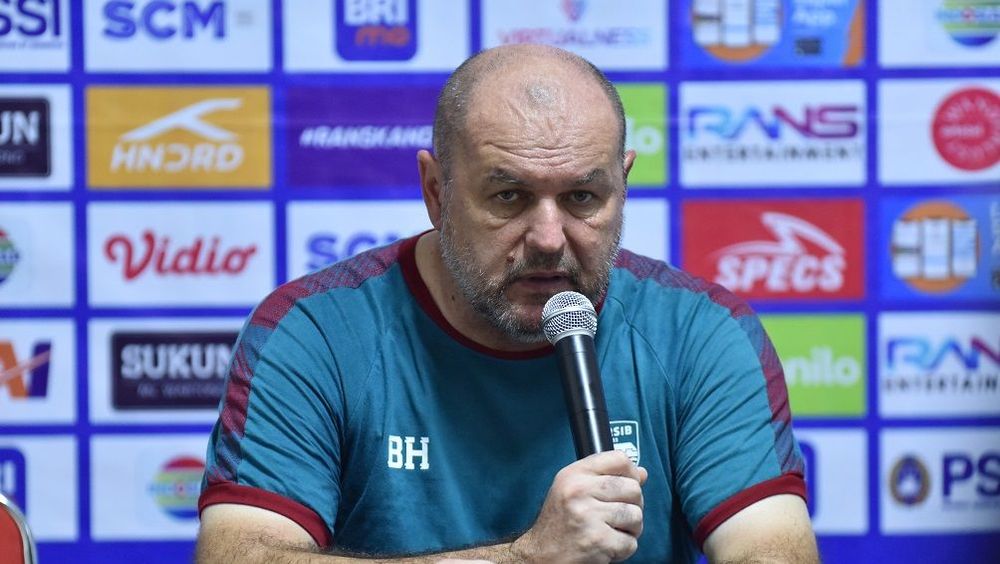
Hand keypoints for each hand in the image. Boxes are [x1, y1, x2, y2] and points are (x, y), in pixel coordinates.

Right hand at [512, 450, 646, 563]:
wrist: (541, 555)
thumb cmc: (559, 523)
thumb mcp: (573, 490)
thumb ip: (605, 478)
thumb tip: (641, 473)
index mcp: (574, 475)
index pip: (618, 459)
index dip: (631, 472)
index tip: (629, 483)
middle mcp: (579, 491)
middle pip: (633, 488)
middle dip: (633, 505)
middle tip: (617, 516)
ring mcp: (589, 516)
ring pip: (636, 516)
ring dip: (630, 529)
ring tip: (612, 531)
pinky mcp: (598, 540)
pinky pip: (631, 542)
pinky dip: (623, 548)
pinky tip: (607, 545)